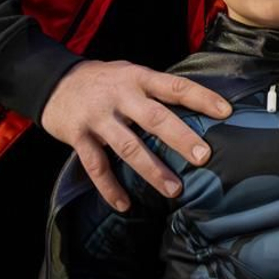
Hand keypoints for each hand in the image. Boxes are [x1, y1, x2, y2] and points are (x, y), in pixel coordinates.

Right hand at [39, 60, 228, 211]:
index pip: (175, 86)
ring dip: (152, 170)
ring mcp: (98, 117)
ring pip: (128, 146)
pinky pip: (96, 166)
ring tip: (174, 190)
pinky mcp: (78, 136)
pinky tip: (124, 205)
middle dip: (180, 138)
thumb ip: (154, 90)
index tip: (226, 112)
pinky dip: (110, 187)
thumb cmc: (102, 80)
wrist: (51, 81)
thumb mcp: (129, 73)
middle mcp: (120, 96)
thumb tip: (195, 110)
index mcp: (137, 78)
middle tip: (203, 156)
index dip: (201, 97)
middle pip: (154, 118)